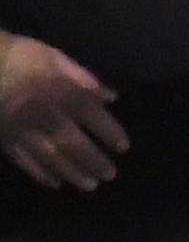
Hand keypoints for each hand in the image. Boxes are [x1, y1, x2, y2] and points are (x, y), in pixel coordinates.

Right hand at [0, 32, 123, 190]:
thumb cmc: (16, 55)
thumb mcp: (53, 57)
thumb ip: (82, 78)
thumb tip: (110, 96)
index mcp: (63, 94)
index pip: (94, 118)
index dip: (110, 133)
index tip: (123, 147)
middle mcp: (48, 117)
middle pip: (75, 144)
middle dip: (94, 161)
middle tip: (109, 176)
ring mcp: (25, 132)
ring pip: (52, 158)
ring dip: (73, 173)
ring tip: (89, 186)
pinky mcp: (4, 140)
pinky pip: (24, 161)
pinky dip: (40, 174)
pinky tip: (53, 183)